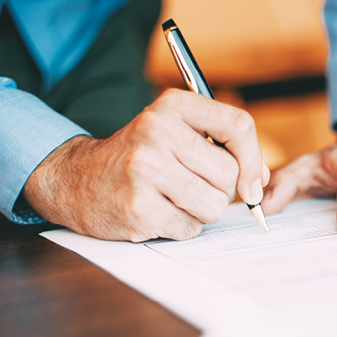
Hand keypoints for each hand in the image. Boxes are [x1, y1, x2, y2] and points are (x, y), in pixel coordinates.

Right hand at [24, 88, 268, 241]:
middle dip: (220, 190)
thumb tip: (260, 180)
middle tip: (192, 186)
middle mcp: (156, 132)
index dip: (254, 159)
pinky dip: (181, 227)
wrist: (77, 180)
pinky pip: (190, 228)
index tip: (252, 181)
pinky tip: (158, 212)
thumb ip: (221, 146)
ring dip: (201, 211)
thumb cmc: (137, 158)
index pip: (237, 125)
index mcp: (171, 107)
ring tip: (174, 199)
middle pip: (230, 174)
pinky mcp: (139, 208)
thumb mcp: (174, 133)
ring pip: (214, 206)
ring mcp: (146, 171)